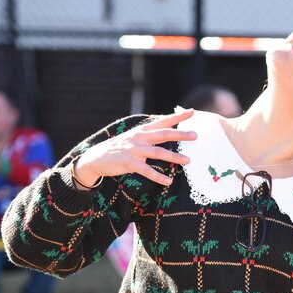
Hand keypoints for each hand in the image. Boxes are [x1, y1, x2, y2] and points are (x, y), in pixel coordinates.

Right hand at [72, 110, 196, 187]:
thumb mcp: (134, 137)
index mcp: (142, 130)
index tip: (192, 112)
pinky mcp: (129, 163)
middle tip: (195, 135)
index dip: (178, 116)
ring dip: (174, 156)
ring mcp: (134, 150)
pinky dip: (159, 176)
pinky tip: (169, 181)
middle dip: (180, 134)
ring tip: (188, 160)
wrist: (96, 158)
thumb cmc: (119, 148)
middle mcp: (139, 138)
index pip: (163, 121)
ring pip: (158, 152)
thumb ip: (149, 135)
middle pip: (164, 134)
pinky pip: (147, 171)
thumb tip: (167, 133)